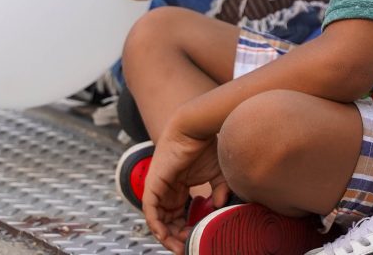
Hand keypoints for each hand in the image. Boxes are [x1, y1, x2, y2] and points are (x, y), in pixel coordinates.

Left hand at [141, 120, 227, 254]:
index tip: (198, 239)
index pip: (180, 216)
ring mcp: (158, 189)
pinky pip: (150, 211)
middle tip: (187, 248)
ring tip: (178, 246)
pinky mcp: (153, 186)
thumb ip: (220, 190)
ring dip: (166, 236)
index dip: (188, 229)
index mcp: (180, 189)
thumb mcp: (218, 174)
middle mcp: (167, 191)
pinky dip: (156, 225)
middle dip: (177, 237)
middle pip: (169, 222)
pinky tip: (164, 236)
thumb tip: (221, 206)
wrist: (194, 129)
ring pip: (158, 220)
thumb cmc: (205, 146)